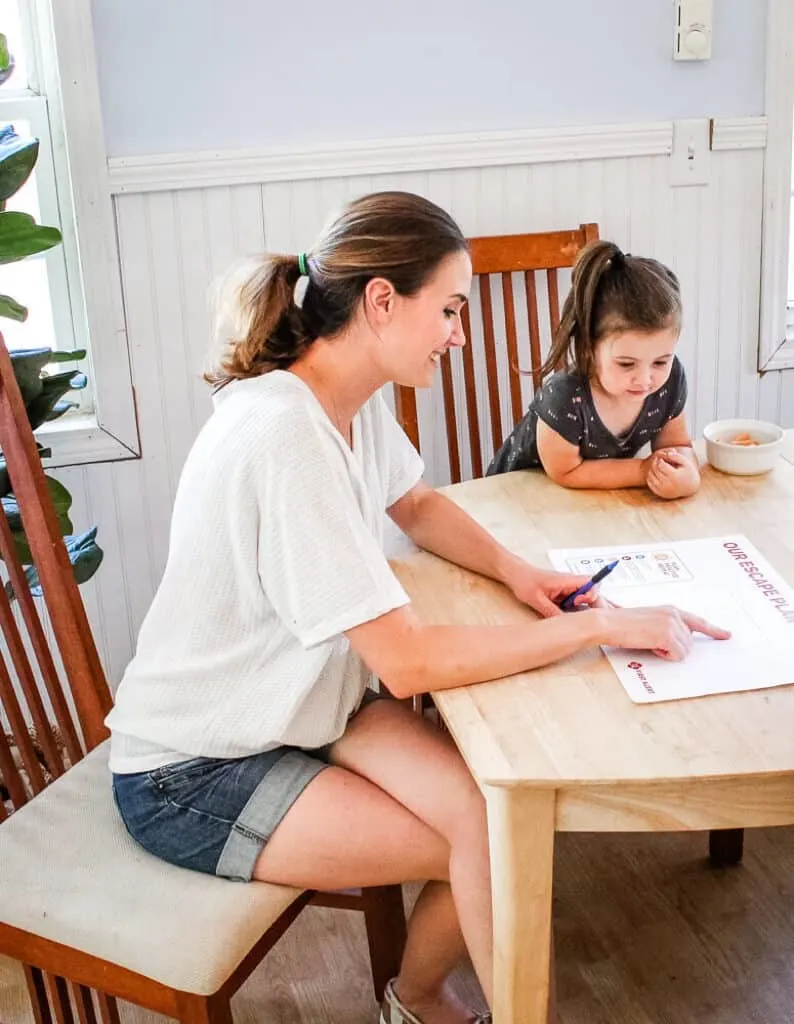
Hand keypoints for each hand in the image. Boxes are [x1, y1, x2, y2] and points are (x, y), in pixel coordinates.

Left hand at [504, 561, 600, 617]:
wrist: (515, 574)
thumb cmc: (524, 580)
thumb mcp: (536, 599)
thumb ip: (552, 611)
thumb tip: (565, 624)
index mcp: (566, 580)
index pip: (591, 583)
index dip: (592, 595)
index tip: (580, 603)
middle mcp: (570, 583)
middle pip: (592, 593)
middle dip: (591, 606)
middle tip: (581, 616)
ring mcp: (567, 588)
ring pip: (584, 599)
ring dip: (582, 609)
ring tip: (571, 617)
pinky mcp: (563, 594)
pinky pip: (574, 603)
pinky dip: (574, 610)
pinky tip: (566, 616)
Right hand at [599, 604, 730, 660]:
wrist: (608, 622)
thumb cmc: (620, 624)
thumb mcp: (647, 621)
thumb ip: (664, 626)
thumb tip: (675, 641)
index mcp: (669, 610)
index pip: (697, 621)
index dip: (713, 630)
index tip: (726, 635)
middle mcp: (674, 614)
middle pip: (690, 642)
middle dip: (675, 648)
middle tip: (653, 643)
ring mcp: (672, 624)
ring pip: (684, 650)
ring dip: (668, 652)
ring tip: (648, 642)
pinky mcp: (667, 635)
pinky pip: (677, 655)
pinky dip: (664, 656)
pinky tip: (651, 646)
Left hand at [645, 449, 699, 499]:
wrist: (690, 488)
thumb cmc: (687, 472)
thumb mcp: (685, 462)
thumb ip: (676, 456)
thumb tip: (666, 453)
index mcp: (674, 477)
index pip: (660, 465)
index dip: (661, 459)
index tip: (664, 458)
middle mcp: (668, 485)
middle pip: (655, 470)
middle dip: (655, 463)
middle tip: (659, 460)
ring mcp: (663, 490)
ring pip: (650, 476)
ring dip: (652, 469)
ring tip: (658, 466)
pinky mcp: (660, 493)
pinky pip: (650, 482)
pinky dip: (651, 476)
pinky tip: (657, 473)